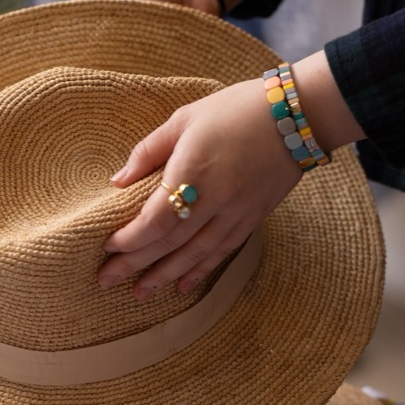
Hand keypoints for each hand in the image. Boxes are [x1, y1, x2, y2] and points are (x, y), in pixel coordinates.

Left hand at [98, 77, 301, 298]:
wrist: (298, 114)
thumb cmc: (235, 109)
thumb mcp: (184, 119)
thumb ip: (148, 151)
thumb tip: (118, 181)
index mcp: (192, 172)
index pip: (154, 220)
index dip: (130, 239)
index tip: (108, 247)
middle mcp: (214, 200)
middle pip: (169, 243)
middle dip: (135, 265)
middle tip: (106, 281)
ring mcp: (236, 213)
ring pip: (195, 254)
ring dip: (165, 276)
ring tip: (140, 294)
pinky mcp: (253, 217)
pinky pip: (222, 251)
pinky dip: (201, 270)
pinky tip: (183, 285)